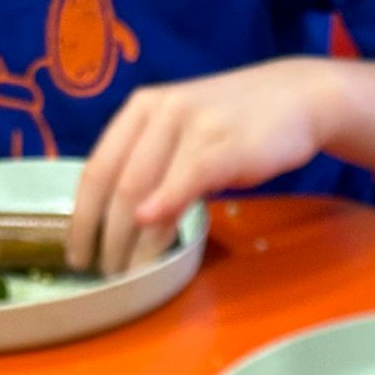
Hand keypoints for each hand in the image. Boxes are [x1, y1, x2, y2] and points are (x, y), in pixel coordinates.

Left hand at [68, 59, 337, 275]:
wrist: (296, 98)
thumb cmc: (237, 126)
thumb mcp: (186, 139)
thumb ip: (155, 168)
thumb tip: (125, 221)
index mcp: (140, 110)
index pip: (96, 169)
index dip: (81, 218)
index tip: (79, 257)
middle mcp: (157, 112)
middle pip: (115, 184)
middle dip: (105, 237)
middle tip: (105, 276)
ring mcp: (189, 125)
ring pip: (143, 187)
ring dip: (131, 239)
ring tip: (129, 275)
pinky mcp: (222, 143)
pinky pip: (185, 180)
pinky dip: (164, 206)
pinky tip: (150, 230)